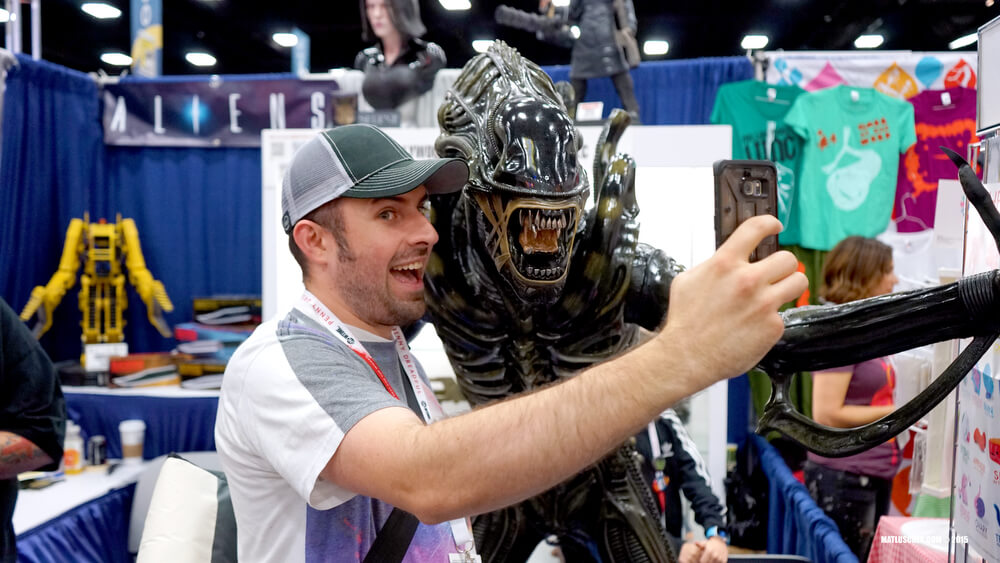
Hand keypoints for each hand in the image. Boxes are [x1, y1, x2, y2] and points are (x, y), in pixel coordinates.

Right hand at [659, 215, 805, 382]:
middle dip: (782, 265)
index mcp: (725, 264)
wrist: (687, 356)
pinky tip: (754, 326)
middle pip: (787, 258)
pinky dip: (771, 319)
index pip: (756, 228)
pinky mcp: (773, 326)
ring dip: (789, 286)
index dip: (770, 223)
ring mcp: (764, 304)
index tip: (775, 226)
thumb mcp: (688, 280)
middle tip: (775, 273)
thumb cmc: (685, 321)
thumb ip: (712, 265)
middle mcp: (748, 280)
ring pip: (798, 282)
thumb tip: (726, 260)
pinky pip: (783, 314)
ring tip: (776, 294)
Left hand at [678, 537, 727, 562]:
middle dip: (705, 562)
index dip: (700, 561)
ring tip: (709, 560)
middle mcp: (715, 555)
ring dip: (710, 562)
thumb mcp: (705, 543)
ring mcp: (720, 559)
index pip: (702, 561)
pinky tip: (713, 560)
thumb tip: (695, 543)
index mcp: (709, 551)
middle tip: (705, 559)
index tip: (700, 560)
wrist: (721, 543)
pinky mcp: (723, 561)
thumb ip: (700, 544)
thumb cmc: (711, 544)